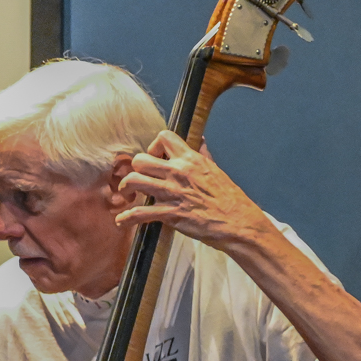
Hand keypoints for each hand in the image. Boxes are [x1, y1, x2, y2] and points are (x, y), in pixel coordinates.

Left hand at [115, 132, 275, 251]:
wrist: (238, 223)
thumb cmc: (230, 199)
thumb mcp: (217, 172)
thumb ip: (203, 157)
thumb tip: (200, 142)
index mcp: (191, 160)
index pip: (164, 137)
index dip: (154, 147)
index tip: (155, 158)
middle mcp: (179, 172)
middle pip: (140, 160)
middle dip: (135, 170)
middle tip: (138, 179)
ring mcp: (172, 192)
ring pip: (133, 181)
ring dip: (126, 189)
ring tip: (128, 196)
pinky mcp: (169, 213)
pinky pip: (139, 213)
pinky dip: (126, 218)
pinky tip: (122, 221)